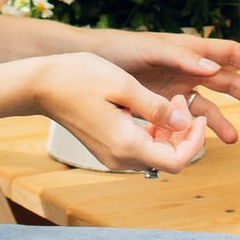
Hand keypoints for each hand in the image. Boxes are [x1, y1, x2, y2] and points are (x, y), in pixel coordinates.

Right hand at [35, 49, 215, 174]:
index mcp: (127, 145)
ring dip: (169, 132)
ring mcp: (111, 156)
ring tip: (166, 100)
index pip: (177, 161)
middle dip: (183, 133)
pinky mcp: (106, 149)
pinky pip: (140, 149)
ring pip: (155, 155)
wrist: (41, 86)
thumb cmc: (79, 78)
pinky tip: (149, 108)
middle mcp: (120, 158)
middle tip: (179, 99)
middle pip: (168, 160)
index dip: (195, 141)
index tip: (198, 116)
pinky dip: (153, 133)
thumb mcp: (124, 86)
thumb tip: (183, 123)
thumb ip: (156, 108)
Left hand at [96, 29, 239, 141]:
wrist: (89, 64)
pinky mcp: (164, 104)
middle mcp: (189, 68)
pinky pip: (188, 117)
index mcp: (191, 49)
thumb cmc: (120, 49)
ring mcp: (178, 87)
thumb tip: (215, 68)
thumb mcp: (150, 50)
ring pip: (210, 104)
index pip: (231, 54)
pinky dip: (198, 128)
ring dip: (223, 120)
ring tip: (235, 139)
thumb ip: (182, 58)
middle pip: (228, 81)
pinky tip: (204, 142)